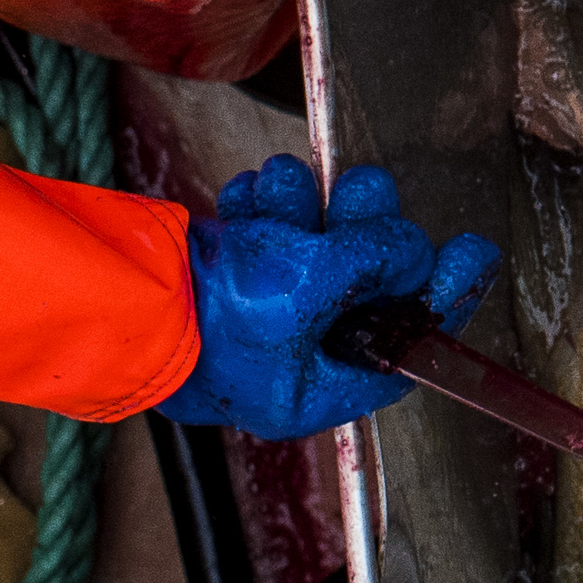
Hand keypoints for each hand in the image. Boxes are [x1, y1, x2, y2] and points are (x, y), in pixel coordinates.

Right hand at [162, 153, 502, 440]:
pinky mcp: (218, 282)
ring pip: (310, 253)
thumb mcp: (314, 281)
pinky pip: (264, 240)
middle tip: (363, 191)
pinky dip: (263, 211)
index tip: (474, 252)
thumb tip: (409, 253)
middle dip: (363, 231)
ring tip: (284, 190)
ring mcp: (249, 320)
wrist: (107, 290)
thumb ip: (376, 262)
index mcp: (309, 393)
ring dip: (305, 208)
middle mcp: (281, 364)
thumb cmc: (204, 307)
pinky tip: (249, 199)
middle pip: (358, 291)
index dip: (443, 298)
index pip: (401, 350)